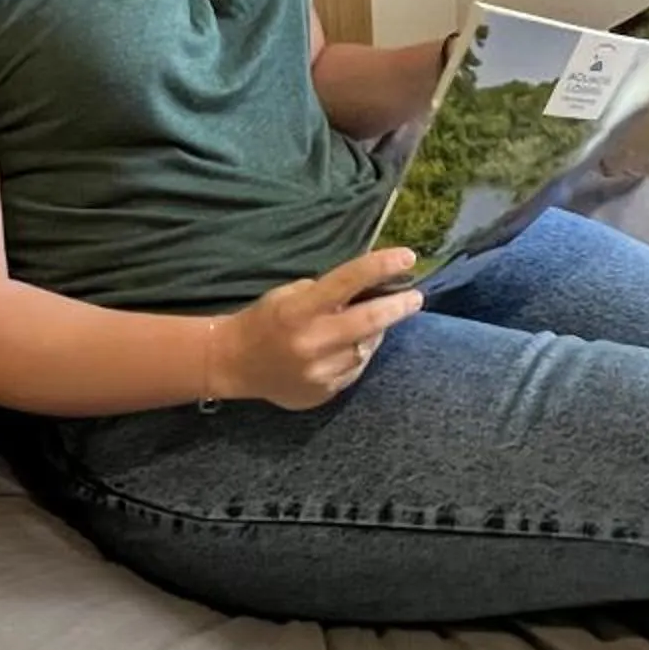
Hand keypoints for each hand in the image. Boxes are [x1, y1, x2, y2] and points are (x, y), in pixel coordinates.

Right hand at [216, 249, 422, 410]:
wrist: (233, 363)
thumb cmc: (265, 319)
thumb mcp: (290, 295)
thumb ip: (327, 293)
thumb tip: (372, 288)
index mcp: (300, 310)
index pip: (348, 282)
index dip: (380, 267)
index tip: (407, 257)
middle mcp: (312, 342)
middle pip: (370, 321)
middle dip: (398, 307)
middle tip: (415, 298)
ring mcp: (319, 372)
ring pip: (366, 348)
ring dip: (375, 333)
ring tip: (371, 323)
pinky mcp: (323, 392)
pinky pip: (354, 370)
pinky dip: (357, 356)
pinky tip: (347, 348)